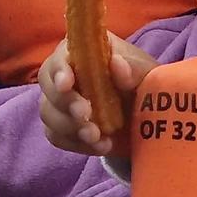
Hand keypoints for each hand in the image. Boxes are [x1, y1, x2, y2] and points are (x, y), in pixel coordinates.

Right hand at [37, 34, 156, 157]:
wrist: (148, 122)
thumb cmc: (146, 88)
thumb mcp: (149, 76)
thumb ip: (135, 69)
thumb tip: (117, 64)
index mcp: (87, 51)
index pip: (61, 53)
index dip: (59, 68)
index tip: (67, 84)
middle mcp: (68, 71)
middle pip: (47, 82)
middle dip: (64, 102)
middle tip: (85, 115)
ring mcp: (62, 100)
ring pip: (48, 111)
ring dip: (69, 126)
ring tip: (97, 136)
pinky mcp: (63, 126)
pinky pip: (56, 135)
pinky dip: (75, 143)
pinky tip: (99, 145)